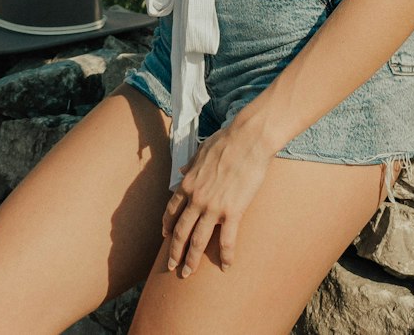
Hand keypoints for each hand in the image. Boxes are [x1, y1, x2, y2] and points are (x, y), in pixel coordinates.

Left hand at [162, 118, 272, 277]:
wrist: (248, 139)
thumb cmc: (227, 140)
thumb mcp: (201, 150)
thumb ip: (190, 164)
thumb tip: (180, 171)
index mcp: (188, 183)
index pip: (172, 210)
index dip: (167, 226)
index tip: (165, 237)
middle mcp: (197, 198)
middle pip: (181, 231)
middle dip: (174, 251)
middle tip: (171, 266)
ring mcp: (213, 207)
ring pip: (198, 241)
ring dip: (191, 259)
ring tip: (187, 273)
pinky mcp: (233, 212)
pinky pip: (227, 241)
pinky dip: (225, 257)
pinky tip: (225, 267)